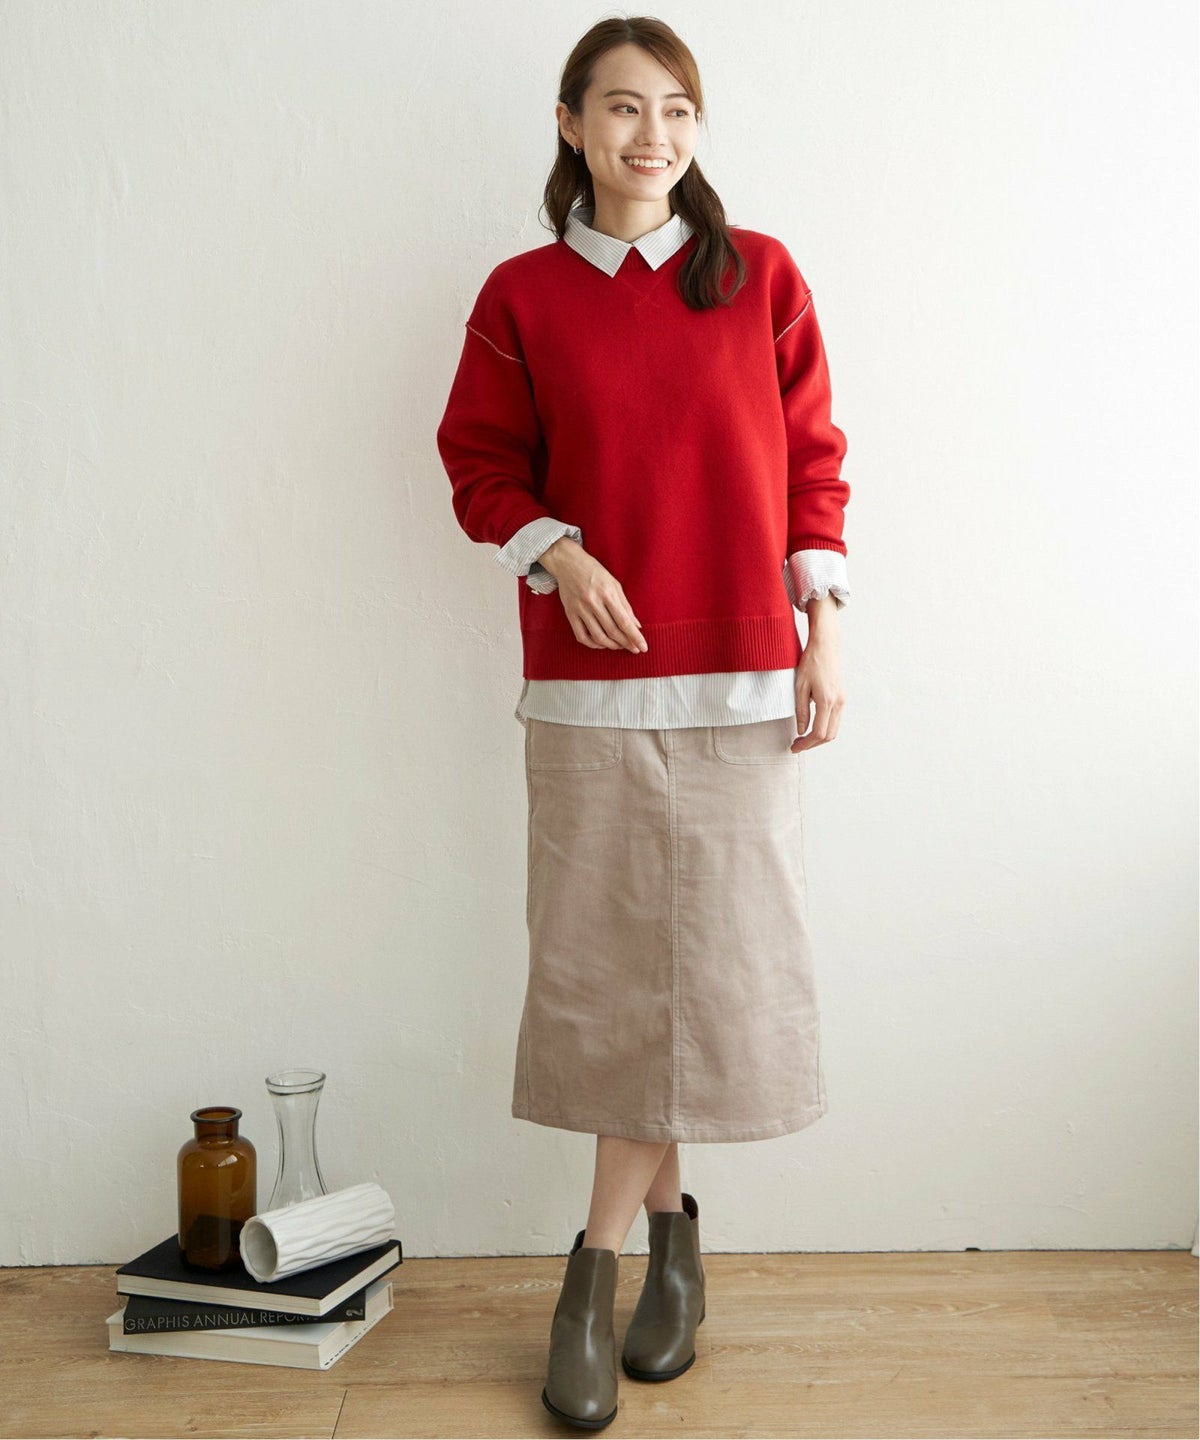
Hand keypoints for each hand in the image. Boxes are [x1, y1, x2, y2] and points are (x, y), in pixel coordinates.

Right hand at [538, 537, 647, 653]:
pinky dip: (593, 644)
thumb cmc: (595, 572)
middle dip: (626, 643)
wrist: (568, 563)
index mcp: (607, 593)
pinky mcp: (570, 614)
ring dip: (611, 646)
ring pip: (598, 636)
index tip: (643, 647)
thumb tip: (637, 626)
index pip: (624, 621)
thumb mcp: (614, 584)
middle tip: (634, 649)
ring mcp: (580, 609)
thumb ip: (626, 606)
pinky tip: (601, 644)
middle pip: (612, 631)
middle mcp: (593, 602)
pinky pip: (581, 636)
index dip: (635, 637)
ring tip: (619, 646)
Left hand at [791, 596, 843, 750]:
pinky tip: (812, 726)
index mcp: (827, 701)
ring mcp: (842, 700)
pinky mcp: (842, 697)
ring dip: (819, 737)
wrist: (826, 646)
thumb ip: (801, 710)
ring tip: (803, 738)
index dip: (806, 744)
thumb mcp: (799, 687)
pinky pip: (835, 720)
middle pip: (829, 735)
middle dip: (812, 744)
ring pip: (834, 729)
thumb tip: (801, 730)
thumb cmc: (811, 663)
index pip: (818, 733)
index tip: (794, 747)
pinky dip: (824, 728)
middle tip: (797, 745)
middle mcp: (838, 703)